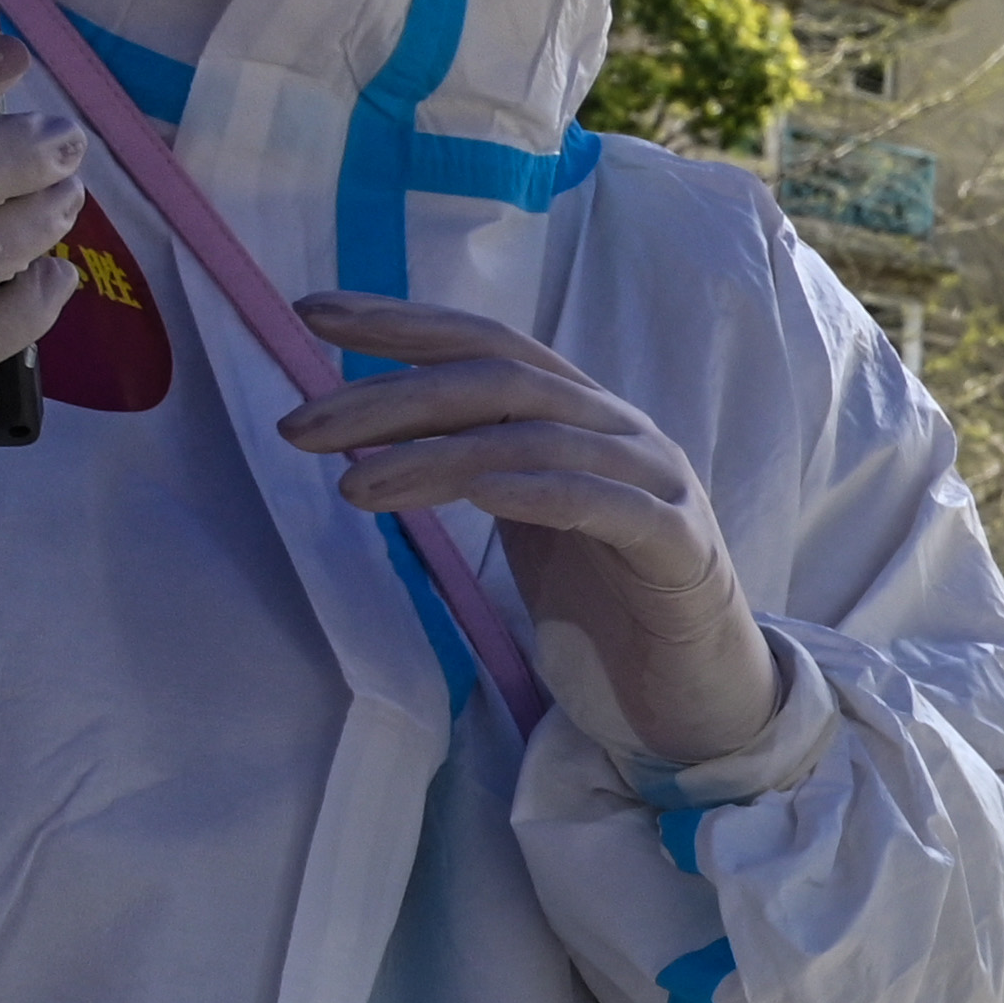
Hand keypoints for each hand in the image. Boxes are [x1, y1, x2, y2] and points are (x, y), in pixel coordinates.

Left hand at [282, 293, 786, 767]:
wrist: (702, 688)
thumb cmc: (607, 602)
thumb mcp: (526, 517)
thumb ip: (475, 464)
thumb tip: (371, 433)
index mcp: (581, 416)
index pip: (488, 345)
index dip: (402, 323)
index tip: (309, 314)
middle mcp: (620, 431)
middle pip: (500, 381)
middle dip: (391, 396)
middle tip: (301, 427)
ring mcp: (657, 484)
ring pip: (538, 439)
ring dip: (434, 456)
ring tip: (352, 488)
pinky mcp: (680, 549)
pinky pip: (610, 505)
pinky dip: (543, 492)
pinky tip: (481, 497)